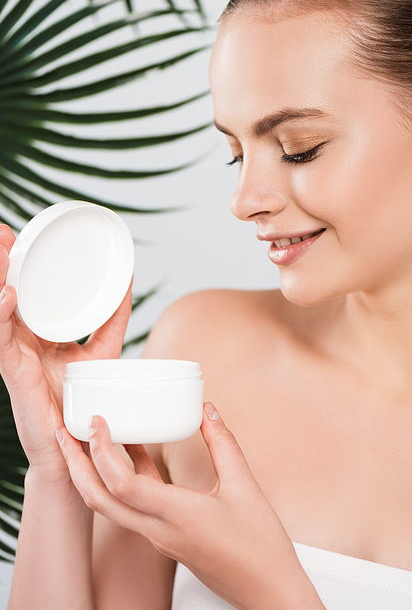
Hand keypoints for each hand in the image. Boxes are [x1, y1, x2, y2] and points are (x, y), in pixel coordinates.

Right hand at [0, 223, 131, 479]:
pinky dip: (2, 316)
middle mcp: (22, 341)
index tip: (16, 232)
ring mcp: (16, 356)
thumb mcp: (101, 351)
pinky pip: (3, 343)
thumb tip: (128, 281)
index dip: (16, 263)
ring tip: (2, 249)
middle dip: (2, 262)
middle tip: (3, 231)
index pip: (21, 290)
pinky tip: (7, 294)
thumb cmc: (84, 401)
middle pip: (5, 295)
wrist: (76, 450)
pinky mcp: (16, 374)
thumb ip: (113, 319)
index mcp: (36, 333)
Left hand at [56, 403, 323, 609]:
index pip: (122, 486)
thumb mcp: (245, 487)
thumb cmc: (259, 547)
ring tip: (86, 441)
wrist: (267, 593)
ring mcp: (159, 538)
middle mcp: (158, 531)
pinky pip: (131, 509)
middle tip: (65, 433)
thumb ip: (223, 444)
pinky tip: (132, 456)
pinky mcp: (165, 539)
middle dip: (76, 466)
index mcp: (176, 517)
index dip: (103, 452)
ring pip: (110, 507)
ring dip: (92, 475)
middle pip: (99, 500)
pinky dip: (121, 482)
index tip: (98, 422)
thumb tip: (207, 411)